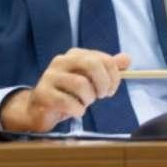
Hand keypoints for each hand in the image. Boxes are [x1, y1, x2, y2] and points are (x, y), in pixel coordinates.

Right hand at [0, 48, 130, 131]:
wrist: (39, 110)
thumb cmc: (69, 94)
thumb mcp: (90, 80)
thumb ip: (107, 68)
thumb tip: (127, 58)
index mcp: (75, 55)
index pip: (103, 59)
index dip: (113, 75)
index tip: (112, 89)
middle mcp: (61, 61)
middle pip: (91, 65)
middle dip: (103, 83)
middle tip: (102, 95)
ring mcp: (50, 76)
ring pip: (80, 84)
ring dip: (88, 99)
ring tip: (85, 103)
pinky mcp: (42, 94)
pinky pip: (67, 101)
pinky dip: (77, 109)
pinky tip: (77, 111)